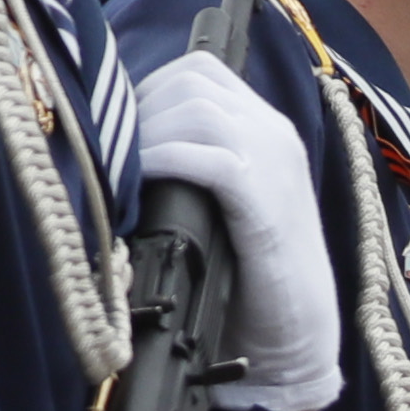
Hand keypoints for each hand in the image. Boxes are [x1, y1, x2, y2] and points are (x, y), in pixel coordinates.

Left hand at [133, 48, 337, 410]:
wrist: (295, 338)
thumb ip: (195, 165)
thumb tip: (122, 141)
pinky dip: (165, 161)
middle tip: (114, 153)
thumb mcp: (222, 205)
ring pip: (198, 108)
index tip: (122, 128)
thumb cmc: (249, 279)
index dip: (150, 88)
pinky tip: (142, 185)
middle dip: (142, 109)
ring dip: (149, 134)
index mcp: (268, 130)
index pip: (200, 71)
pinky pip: (208, 155)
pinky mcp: (265, 201)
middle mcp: (275, 135)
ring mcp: (275, 164)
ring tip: (125, 171)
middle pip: (193, 81)